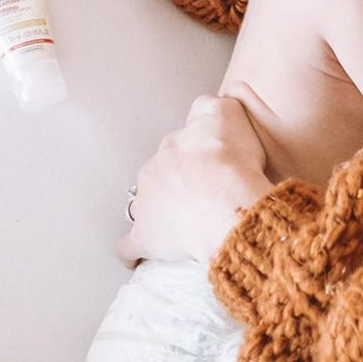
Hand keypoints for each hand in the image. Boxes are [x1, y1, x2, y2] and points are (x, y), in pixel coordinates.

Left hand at [116, 88, 273, 266]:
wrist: (228, 203)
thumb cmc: (233, 161)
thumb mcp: (227, 113)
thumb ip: (211, 105)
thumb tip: (204, 108)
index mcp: (173, 146)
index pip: (180, 147)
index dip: (198, 156)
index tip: (211, 165)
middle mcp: (153, 171)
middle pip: (162, 175)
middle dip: (177, 183)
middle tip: (203, 195)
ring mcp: (146, 206)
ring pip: (145, 206)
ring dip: (158, 212)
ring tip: (181, 223)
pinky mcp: (145, 238)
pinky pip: (129, 246)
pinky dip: (133, 250)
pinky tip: (140, 255)